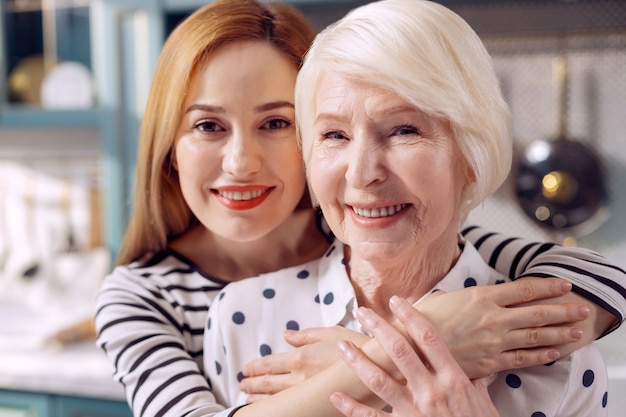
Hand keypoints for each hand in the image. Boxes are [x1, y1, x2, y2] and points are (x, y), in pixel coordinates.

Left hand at [240, 326, 369, 401]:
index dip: (255, 367)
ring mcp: (309, 394)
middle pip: (268, 383)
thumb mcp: (331, 332)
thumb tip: (286, 335)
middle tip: (242, 386)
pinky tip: (272, 411)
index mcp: (301, 357)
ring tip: (248, 399)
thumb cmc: (357, 346)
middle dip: (252, 385)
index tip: (245, 370)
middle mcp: (300, 377)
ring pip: (276, 399)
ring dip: (259, 399)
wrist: (380, 367)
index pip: (269, 364)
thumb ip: (305, 335)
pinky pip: (292, 409)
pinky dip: (277, 410)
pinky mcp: (319, 405)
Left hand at [330, 296, 499, 416]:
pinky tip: (336, 396)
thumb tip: (482, 370)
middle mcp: (432, 392)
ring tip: (342, 347)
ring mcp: (416, 412)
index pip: (429, 338)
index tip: (396, 301)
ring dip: (358, 362)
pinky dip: (352, 408)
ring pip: (380, 381)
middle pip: (400, 351)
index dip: (410, 316)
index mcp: (453, 379)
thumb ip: (478, 384)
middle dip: (378, 328)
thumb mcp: (484, 404)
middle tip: (362, 312)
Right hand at [416, 277, 588, 377]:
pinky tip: (554, 352)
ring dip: (559, 332)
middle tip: (582, 308)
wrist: (410, 347)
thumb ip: (468, 297)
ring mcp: (494, 341)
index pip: (525, 289)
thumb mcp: (446, 297)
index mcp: (482, 296)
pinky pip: (523, 358)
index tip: (564, 284)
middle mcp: (493, 318)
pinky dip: (541, 354)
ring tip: (577, 331)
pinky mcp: (490, 362)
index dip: (548, 286)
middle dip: (563, 309)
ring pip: (535, 336)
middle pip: (537, 312)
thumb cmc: (423, 319)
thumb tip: (475, 297)